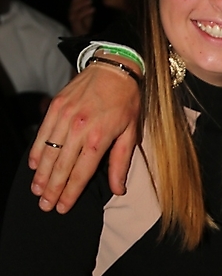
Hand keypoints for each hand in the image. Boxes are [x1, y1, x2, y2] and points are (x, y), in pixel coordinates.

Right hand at [28, 63, 140, 212]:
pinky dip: (37, 151)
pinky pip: (42, 134)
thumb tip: (119, 189)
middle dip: (52, 190)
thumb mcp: (132, 132)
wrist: (114, 68)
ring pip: (48, 153)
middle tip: (45, 206)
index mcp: (99, 138)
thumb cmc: (127, 101)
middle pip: (61, 167)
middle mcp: (79, 129)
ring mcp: (64, 117)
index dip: (70, 193)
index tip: (63, 207)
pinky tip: (35, 166)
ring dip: (41, 175)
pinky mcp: (55, 106)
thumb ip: (121, 162)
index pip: (81, 173)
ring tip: (37, 191)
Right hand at [68, 0, 94, 35]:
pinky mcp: (76, 27)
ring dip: (83, 3)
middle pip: (73, 3)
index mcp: (74, 9)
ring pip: (74, 10)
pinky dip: (85, 12)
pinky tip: (92, 8)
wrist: (88, 40)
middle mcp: (72, 14)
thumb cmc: (87, 24)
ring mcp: (73, 21)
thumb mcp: (89, 10)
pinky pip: (78, 18)